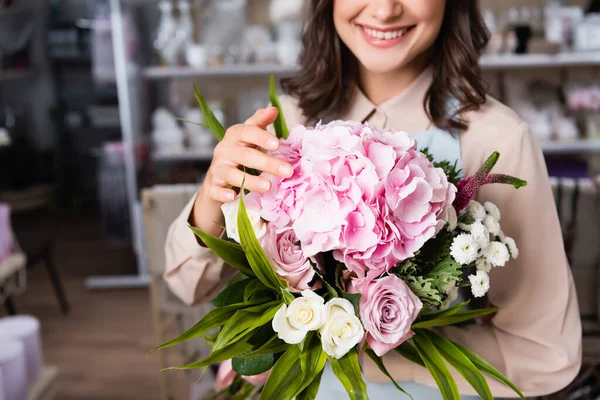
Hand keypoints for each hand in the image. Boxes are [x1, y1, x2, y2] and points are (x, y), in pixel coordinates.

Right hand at [191, 107, 292, 235]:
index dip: (261, 137)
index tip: (277, 144)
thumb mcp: (250, 135)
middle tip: (287, 171)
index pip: (247, 132)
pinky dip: (224, 194)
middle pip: (246, 156)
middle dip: (267, 163)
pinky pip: (217, 191)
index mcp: (235, 135)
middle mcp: (224, 150)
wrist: (219, 173)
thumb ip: (261, 122)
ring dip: (251, 181)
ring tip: (268, 186)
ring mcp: (218, 169)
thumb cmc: (240, 150)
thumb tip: (274, 109)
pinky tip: (234, 197)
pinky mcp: (213, 186)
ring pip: (233, 175)